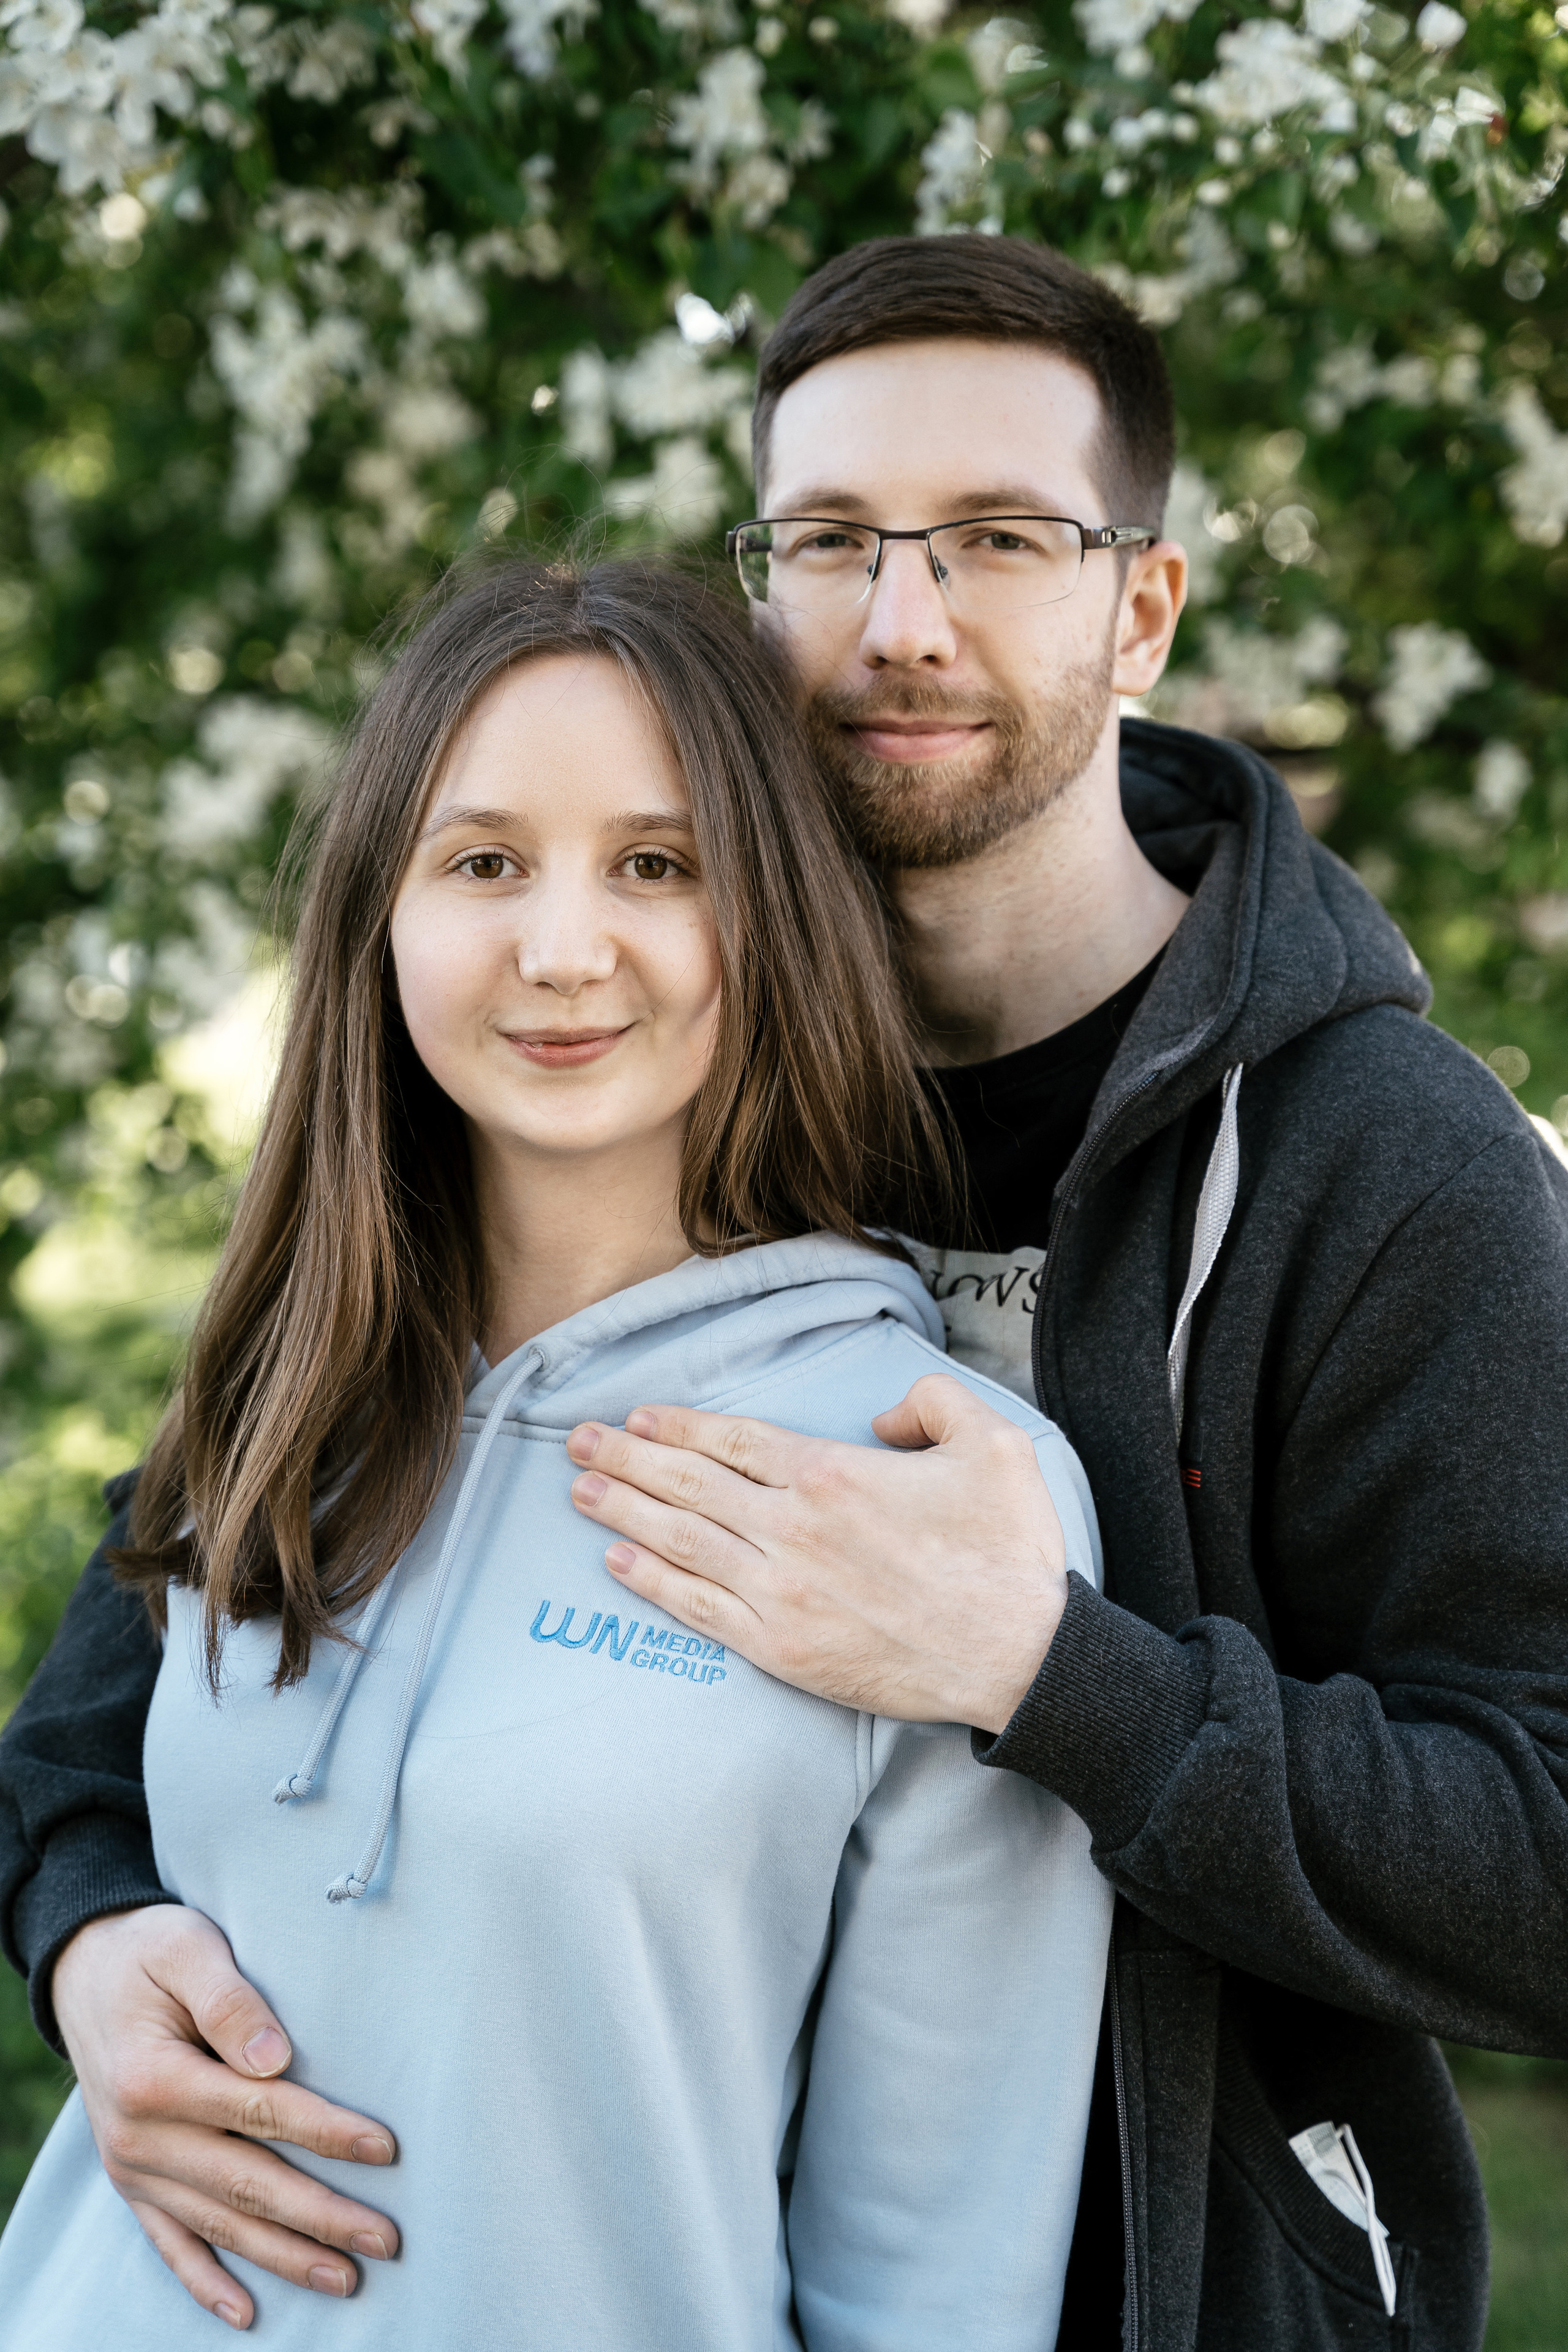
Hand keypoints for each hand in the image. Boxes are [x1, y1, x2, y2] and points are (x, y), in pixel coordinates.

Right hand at [53, 1904, 398, 2330]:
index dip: (325, 2132)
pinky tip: (246, 2312)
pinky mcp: (130, 2181)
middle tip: (386, 2239)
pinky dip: (206, 2280)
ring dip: (283, 2257)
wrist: (82, 1971)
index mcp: (156, 2077)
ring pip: (219, 2223)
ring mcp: (133, 2166)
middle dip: (320, 2216)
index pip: (260, 2111)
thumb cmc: (149, 1952)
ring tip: (345, 2278)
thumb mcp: (187, 1949)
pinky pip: (169, 2243)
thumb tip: (275, 2058)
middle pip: (247, 2183)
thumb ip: (230, 2000)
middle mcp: (139, 2135)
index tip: (385, 2148)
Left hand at [567, 1373, 1067, 1730]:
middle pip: (689, 1483)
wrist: (1019, 1658)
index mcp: (834, 1475)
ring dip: (623, 1510)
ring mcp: (781, 1592)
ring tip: (580, 1489)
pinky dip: (651, 1581)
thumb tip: (880, 1417)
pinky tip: (616, 1559)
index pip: (733, 1440)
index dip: (678, 1425)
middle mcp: (793, 1530)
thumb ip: (933, 1403)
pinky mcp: (782, 1648)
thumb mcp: (995, 1444)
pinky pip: (698, 1607)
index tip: (638, 1416)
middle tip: (577, 1441)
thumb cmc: (1007, 1553)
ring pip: (682, 1540)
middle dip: (625, 1458)